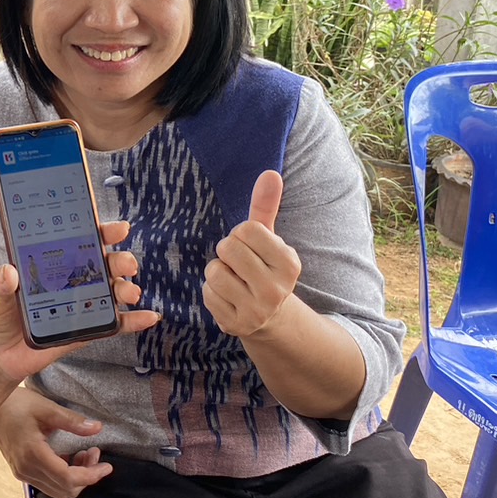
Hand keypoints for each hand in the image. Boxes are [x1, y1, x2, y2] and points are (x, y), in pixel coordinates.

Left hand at [0, 221, 158, 384]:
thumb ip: (1, 285)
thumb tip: (9, 272)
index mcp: (53, 266)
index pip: (80, 243)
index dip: (101, 233)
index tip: (116, 229)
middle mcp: (72, 282)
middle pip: (103, 265)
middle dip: (119, 261)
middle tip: (126, 264)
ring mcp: (81, 306)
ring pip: (111, 291)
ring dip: (126, 288)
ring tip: (129, 292)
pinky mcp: (85, 331)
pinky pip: (113, 324)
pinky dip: (133, 321)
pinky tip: (149, 317)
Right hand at [0, 387, 114, 497]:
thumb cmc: (16, 404)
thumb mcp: (46, 408)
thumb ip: (72, 421)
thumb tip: (97, 428)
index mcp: (33, 454)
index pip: (68, 478)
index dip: (91, 475)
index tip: (107, 466)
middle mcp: (26, 469)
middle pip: (65, 489)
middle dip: (86, 476)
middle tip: (94, 453)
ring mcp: (22, 472)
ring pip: (58, 490)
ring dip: (76, 478)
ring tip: (84, 454)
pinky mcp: (20, 471)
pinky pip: (48, 484)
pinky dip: (64, 476)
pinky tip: (68, 457)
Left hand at [203, 171, 301, 337]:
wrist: (270, 316)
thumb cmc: (264, 266)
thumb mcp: (269, 238)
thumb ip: (266, 206)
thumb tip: (270, 172)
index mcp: (289, 263)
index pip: (247, 229)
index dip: (241, 234)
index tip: (251, 247)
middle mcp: (277, 289)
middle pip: (228, 248)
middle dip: (227, 251)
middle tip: (240, 264)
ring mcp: (256, 311)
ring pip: (214, 272)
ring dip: (217, 272)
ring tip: (234, 280)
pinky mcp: (235, 325)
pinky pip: (207, 294)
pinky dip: (212, 292)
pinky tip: (229, 297)